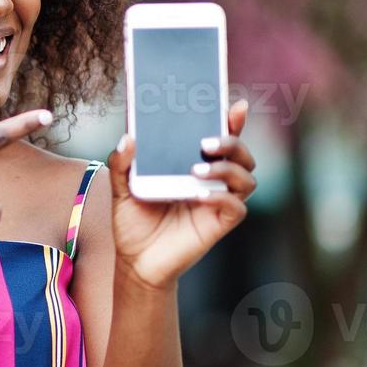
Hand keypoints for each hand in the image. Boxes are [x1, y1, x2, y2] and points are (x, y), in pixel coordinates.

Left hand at [106, 99, 256, 291]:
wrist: (135, 261)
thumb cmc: (133, 221)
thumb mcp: (120, 189)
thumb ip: (121, 163)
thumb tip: (128, 138)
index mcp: (193, 163)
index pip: (220, 137)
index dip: (231, 120)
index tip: (234, 105)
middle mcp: (212, 180)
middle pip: (241, 153)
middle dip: (231, 142)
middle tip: (205, 143)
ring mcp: (218, 201)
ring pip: (245, 178)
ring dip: (226, 169)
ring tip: (197, 170)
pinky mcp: (219, 224)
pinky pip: (236, 208)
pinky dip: (223, 198)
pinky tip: (200, 196)